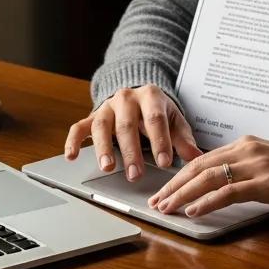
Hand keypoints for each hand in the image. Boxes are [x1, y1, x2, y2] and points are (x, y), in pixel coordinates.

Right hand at [64, 85, 202, 179]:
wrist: (137, 94)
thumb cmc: (157, 112)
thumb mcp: (174, 121)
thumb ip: (183, 139)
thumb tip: (196, 158)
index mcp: (150, 96)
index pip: (155, 118)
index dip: (160, 141)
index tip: (165, 163)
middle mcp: (126, 98)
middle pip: (127, 124)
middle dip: (131, 151)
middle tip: (135, 174)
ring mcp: (107, 107)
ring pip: (101, 125)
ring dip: (103, 147)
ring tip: (107, 168)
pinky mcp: (92, 116)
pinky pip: (79, 127)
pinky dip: (73, 141)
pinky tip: (72, 157)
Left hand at [148, 135, 268, 217]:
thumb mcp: (266, 163)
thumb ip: (241, 168)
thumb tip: (216, 183)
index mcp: (244, 144)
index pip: (201, 159)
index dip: (178, 175)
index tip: (163, 189)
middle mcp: (246, 150)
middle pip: (198, 167)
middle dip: (173, 185)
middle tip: (156, 201)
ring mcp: (255, 165)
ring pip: (208, 178)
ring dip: (183, 194)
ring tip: (167, 207)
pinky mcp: (265, 182)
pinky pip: (228, 192)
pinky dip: (207, 201)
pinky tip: (193, 211)